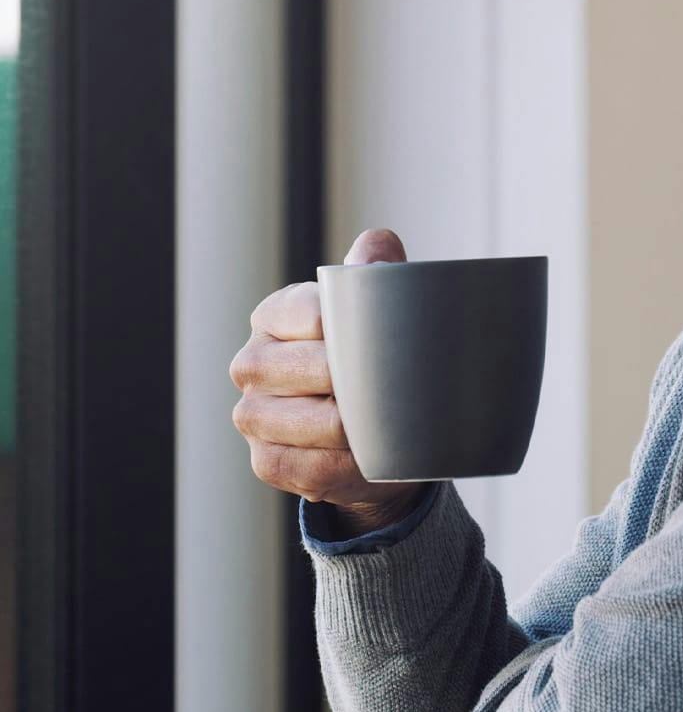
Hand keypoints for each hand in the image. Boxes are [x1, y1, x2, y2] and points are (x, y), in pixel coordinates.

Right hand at [230, 227, 425, 532]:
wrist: (374, 434)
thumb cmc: (374, 361)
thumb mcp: (378, 316)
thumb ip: (377, 276)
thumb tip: (379, 244)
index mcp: (276, 314)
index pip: (316, 314)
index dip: (357, 331)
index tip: (390, 342)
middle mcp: (253, 362)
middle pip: (315, 370)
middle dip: (363, 383)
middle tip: (401, 389)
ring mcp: (253, 415)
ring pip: (313, 423)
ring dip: (359, 429)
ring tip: (390, 424)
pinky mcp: (265, 461)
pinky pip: (309, 468)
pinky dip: (347, 468)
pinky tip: (368, 458)